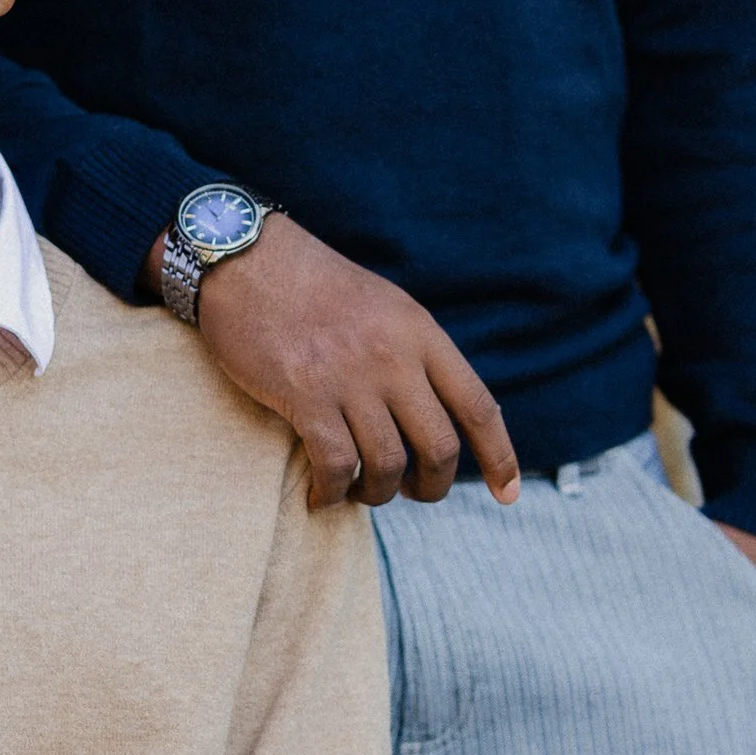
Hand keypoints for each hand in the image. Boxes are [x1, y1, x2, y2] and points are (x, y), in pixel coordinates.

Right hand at [150, 213, 519, 510]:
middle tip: (413, 490)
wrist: (246, 260)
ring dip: (379, 493)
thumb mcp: (384, 307)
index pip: (478, 407)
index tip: (509, 494)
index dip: (501, 458)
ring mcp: (350, 378)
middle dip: (432, 487)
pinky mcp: (305, 396)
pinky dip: (332, 492)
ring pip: (388, 466)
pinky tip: (321, 494)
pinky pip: (336, 466)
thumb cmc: (311, 287)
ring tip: (361, 490)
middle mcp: (393, 358)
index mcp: (420, 333)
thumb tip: (437, 413)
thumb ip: (415, 354)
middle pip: (439, 448)